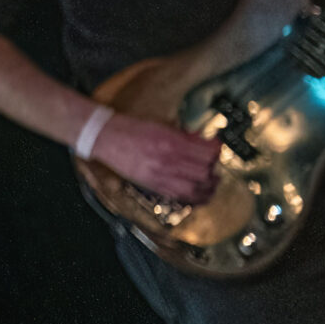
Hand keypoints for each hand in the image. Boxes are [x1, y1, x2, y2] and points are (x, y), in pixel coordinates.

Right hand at [91, 113, 220, 203]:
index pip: (206, 152)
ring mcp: (160, 175)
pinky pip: (180, 197)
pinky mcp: (153, 186)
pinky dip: (193, 197)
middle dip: (213, 170)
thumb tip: (202, 140)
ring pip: (195, 189)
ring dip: (207, 187)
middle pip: (204, 172)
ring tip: (211, 183)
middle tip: (214, 166)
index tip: (217, 148)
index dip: (217, 151)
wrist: (106, 138)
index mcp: (171, 142)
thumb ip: (184, 135)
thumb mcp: (161, 126)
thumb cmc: (130, 130)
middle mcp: (168, 160)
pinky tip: (199, 195)